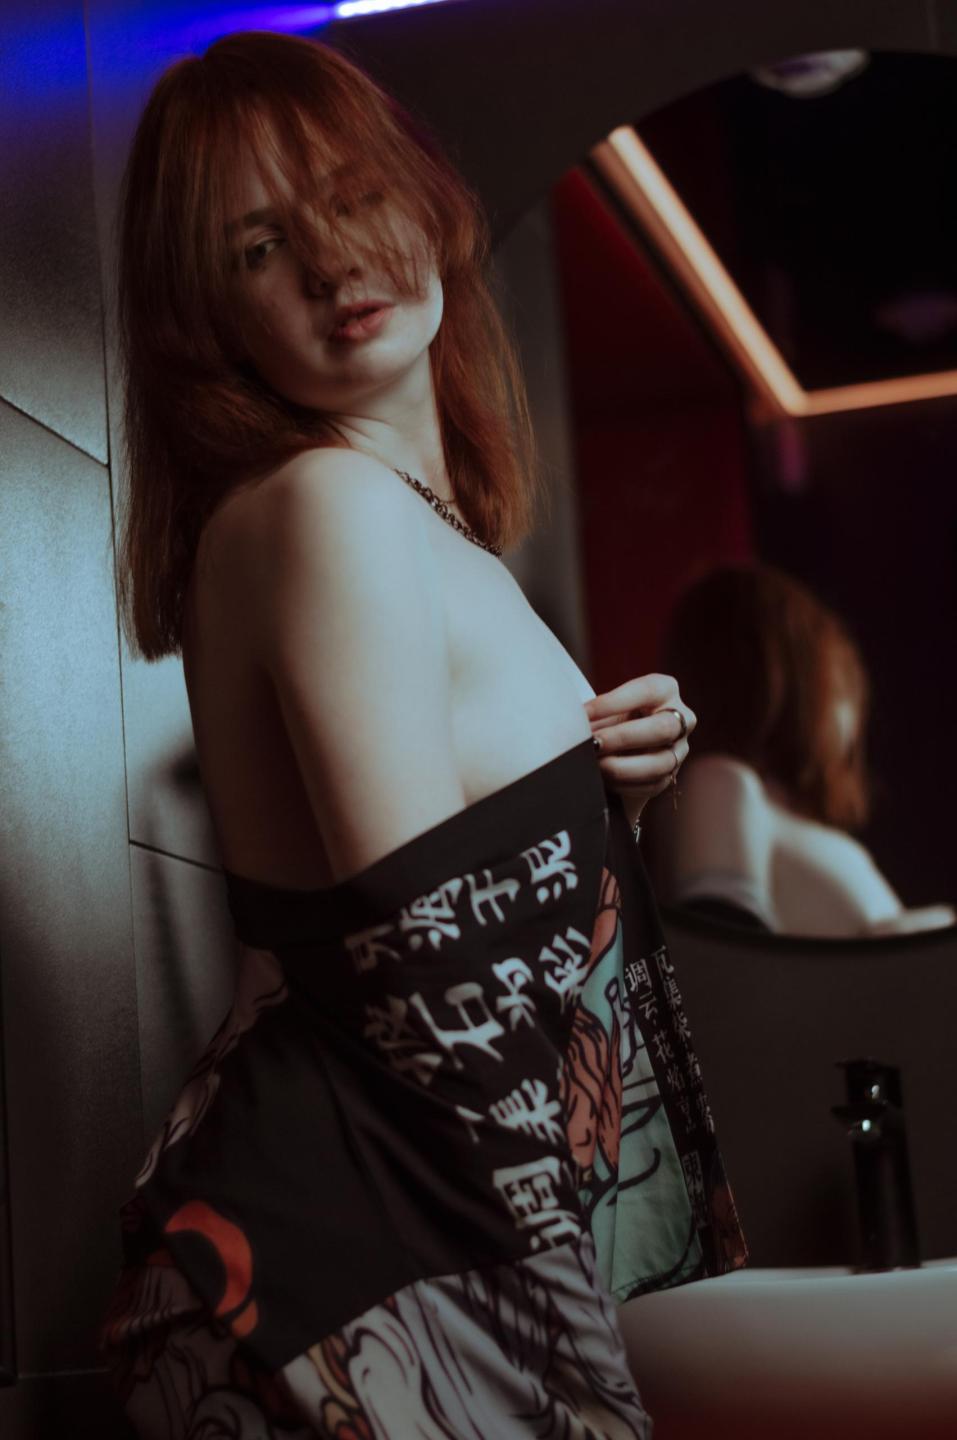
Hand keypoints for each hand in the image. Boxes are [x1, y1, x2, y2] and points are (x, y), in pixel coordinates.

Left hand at [584, 673, 695, 820]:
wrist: (619, 748)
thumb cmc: (610, 719)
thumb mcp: (606, 710)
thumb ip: (594, 715)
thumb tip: (574, 727)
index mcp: (664, 690)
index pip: (646, 690)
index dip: (614, 702)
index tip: (584, 713)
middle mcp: (681, 718)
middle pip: (662, 728)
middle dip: (623, 738)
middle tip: (594, 743)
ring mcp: (680, 750)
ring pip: (661, 763)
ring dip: (624, 767)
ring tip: (597, 766)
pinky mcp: (671, 776)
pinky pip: (653, 784)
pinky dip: (626, 784)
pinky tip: (606, 780)